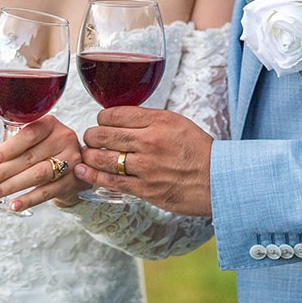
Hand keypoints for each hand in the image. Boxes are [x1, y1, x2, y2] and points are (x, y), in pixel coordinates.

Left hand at [0, 116, 87, 211]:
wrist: (77, 167)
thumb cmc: (47, 151)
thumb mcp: (29, 144)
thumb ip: (8, 149)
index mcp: (50, 125)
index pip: (28, 135)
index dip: (8, 148)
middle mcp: (63, 139)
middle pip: (30, 157)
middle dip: (3, 171)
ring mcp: (71, 160)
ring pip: (38, 174)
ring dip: (12, 185)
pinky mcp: (73, 180)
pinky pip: (47, 191)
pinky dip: (29, 199)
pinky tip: (14, 204)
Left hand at [76, 107, 213, 216]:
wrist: (218, 180)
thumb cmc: (199, 150)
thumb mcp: (178, 123)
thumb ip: (150, 120)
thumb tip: (121, 119)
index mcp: (159, 121)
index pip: (115, 114)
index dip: (102, 118)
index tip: (102, 122)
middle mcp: (150, 142)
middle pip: (104, 134)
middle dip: (92, 136)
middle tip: (91, 138)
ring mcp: (146, 167)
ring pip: (103, 158)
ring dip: (89, 155)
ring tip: (87, 153)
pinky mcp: (145, 189)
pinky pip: (111, 181)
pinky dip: (93, 175)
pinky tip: (83, 170)